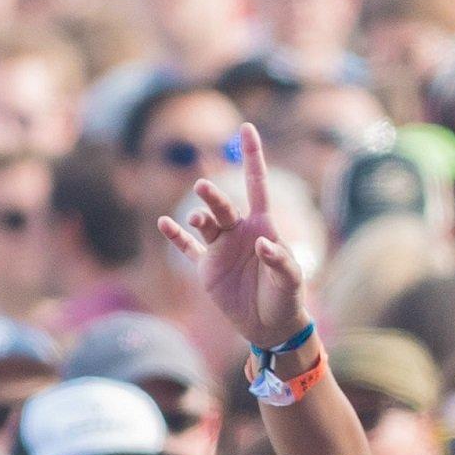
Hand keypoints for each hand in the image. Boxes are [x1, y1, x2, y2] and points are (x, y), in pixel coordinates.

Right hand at [157, 122, 312, 351]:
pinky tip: (164, 223)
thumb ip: (280, 260)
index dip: (252, 157)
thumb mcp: (290, 280)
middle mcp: (239, 231)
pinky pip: (187, 247)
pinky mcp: (206, 267)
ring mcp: (220, 248)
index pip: (257, 184)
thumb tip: (262, 245)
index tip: (247, 128)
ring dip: (198, 216)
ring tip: (196, 218)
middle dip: (213, 196)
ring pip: (205, 223)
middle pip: (224, 205)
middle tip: (203, 188)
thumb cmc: (286, 297)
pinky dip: (175, 236)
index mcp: (263, 226)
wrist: (270, 326)